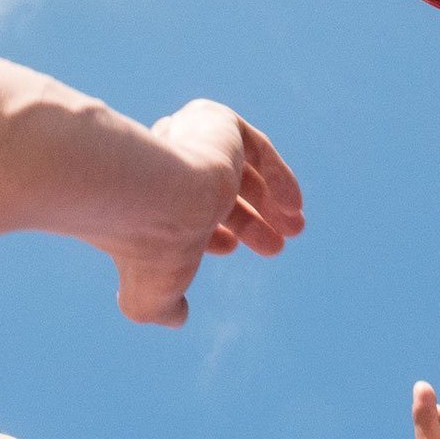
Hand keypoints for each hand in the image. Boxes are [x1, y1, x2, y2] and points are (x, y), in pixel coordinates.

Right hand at [108, 100, 303, 325]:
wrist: (148, 198)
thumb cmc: (147, 247)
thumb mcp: (149, 293)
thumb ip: (161, 307)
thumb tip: (176, 318)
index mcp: (145, 198)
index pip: (184, 209)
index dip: (213, 231)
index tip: (230, 249)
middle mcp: (163, 164)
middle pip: (215, 188)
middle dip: (250, 219)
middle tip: (277, 245)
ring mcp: (188, 139)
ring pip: (237, 168)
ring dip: (270, 201)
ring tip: (295, 229)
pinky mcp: (215, 120)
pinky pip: (255, 146)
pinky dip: (277, 176)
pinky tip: (293, 207)